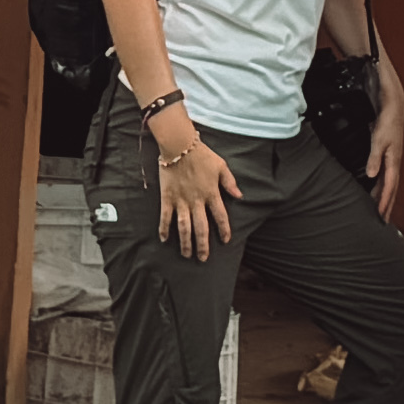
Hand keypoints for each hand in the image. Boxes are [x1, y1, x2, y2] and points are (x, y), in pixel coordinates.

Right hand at [152, 110, 239, 261]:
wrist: (179, 145)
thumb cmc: (201, 154)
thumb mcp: (221, 166)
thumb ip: (230, 183)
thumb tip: (239, 197)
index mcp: (211, 193)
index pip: (220, 216)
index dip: (224, 230)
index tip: (225, 240)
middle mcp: (197, 200)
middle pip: (201, 228)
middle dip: (203, 245)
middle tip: (203, 258)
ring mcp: (181, 200)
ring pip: (184, 227)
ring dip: (185, 242)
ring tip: (186, 254)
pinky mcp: (167, 197)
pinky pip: (165, 216)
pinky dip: (164, 228)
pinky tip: (164, 239)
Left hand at [365, 74, 403, 210]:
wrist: (394, 106)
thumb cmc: (388, 121)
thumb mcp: (379, 140)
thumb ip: (374, 158)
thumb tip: (371, 175)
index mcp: (394, 162)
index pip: (389, 188)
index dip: (385, 203)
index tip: (381, 217)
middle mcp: (393, 163)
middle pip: (389, 189)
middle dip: (386, 205)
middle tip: (382, 220)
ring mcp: (391, 159)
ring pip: (387, 183)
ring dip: (383, 196)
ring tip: (378, 209)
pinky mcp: (387, 154)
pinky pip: (384, 175)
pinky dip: (380, 184)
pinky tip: (374, 187)